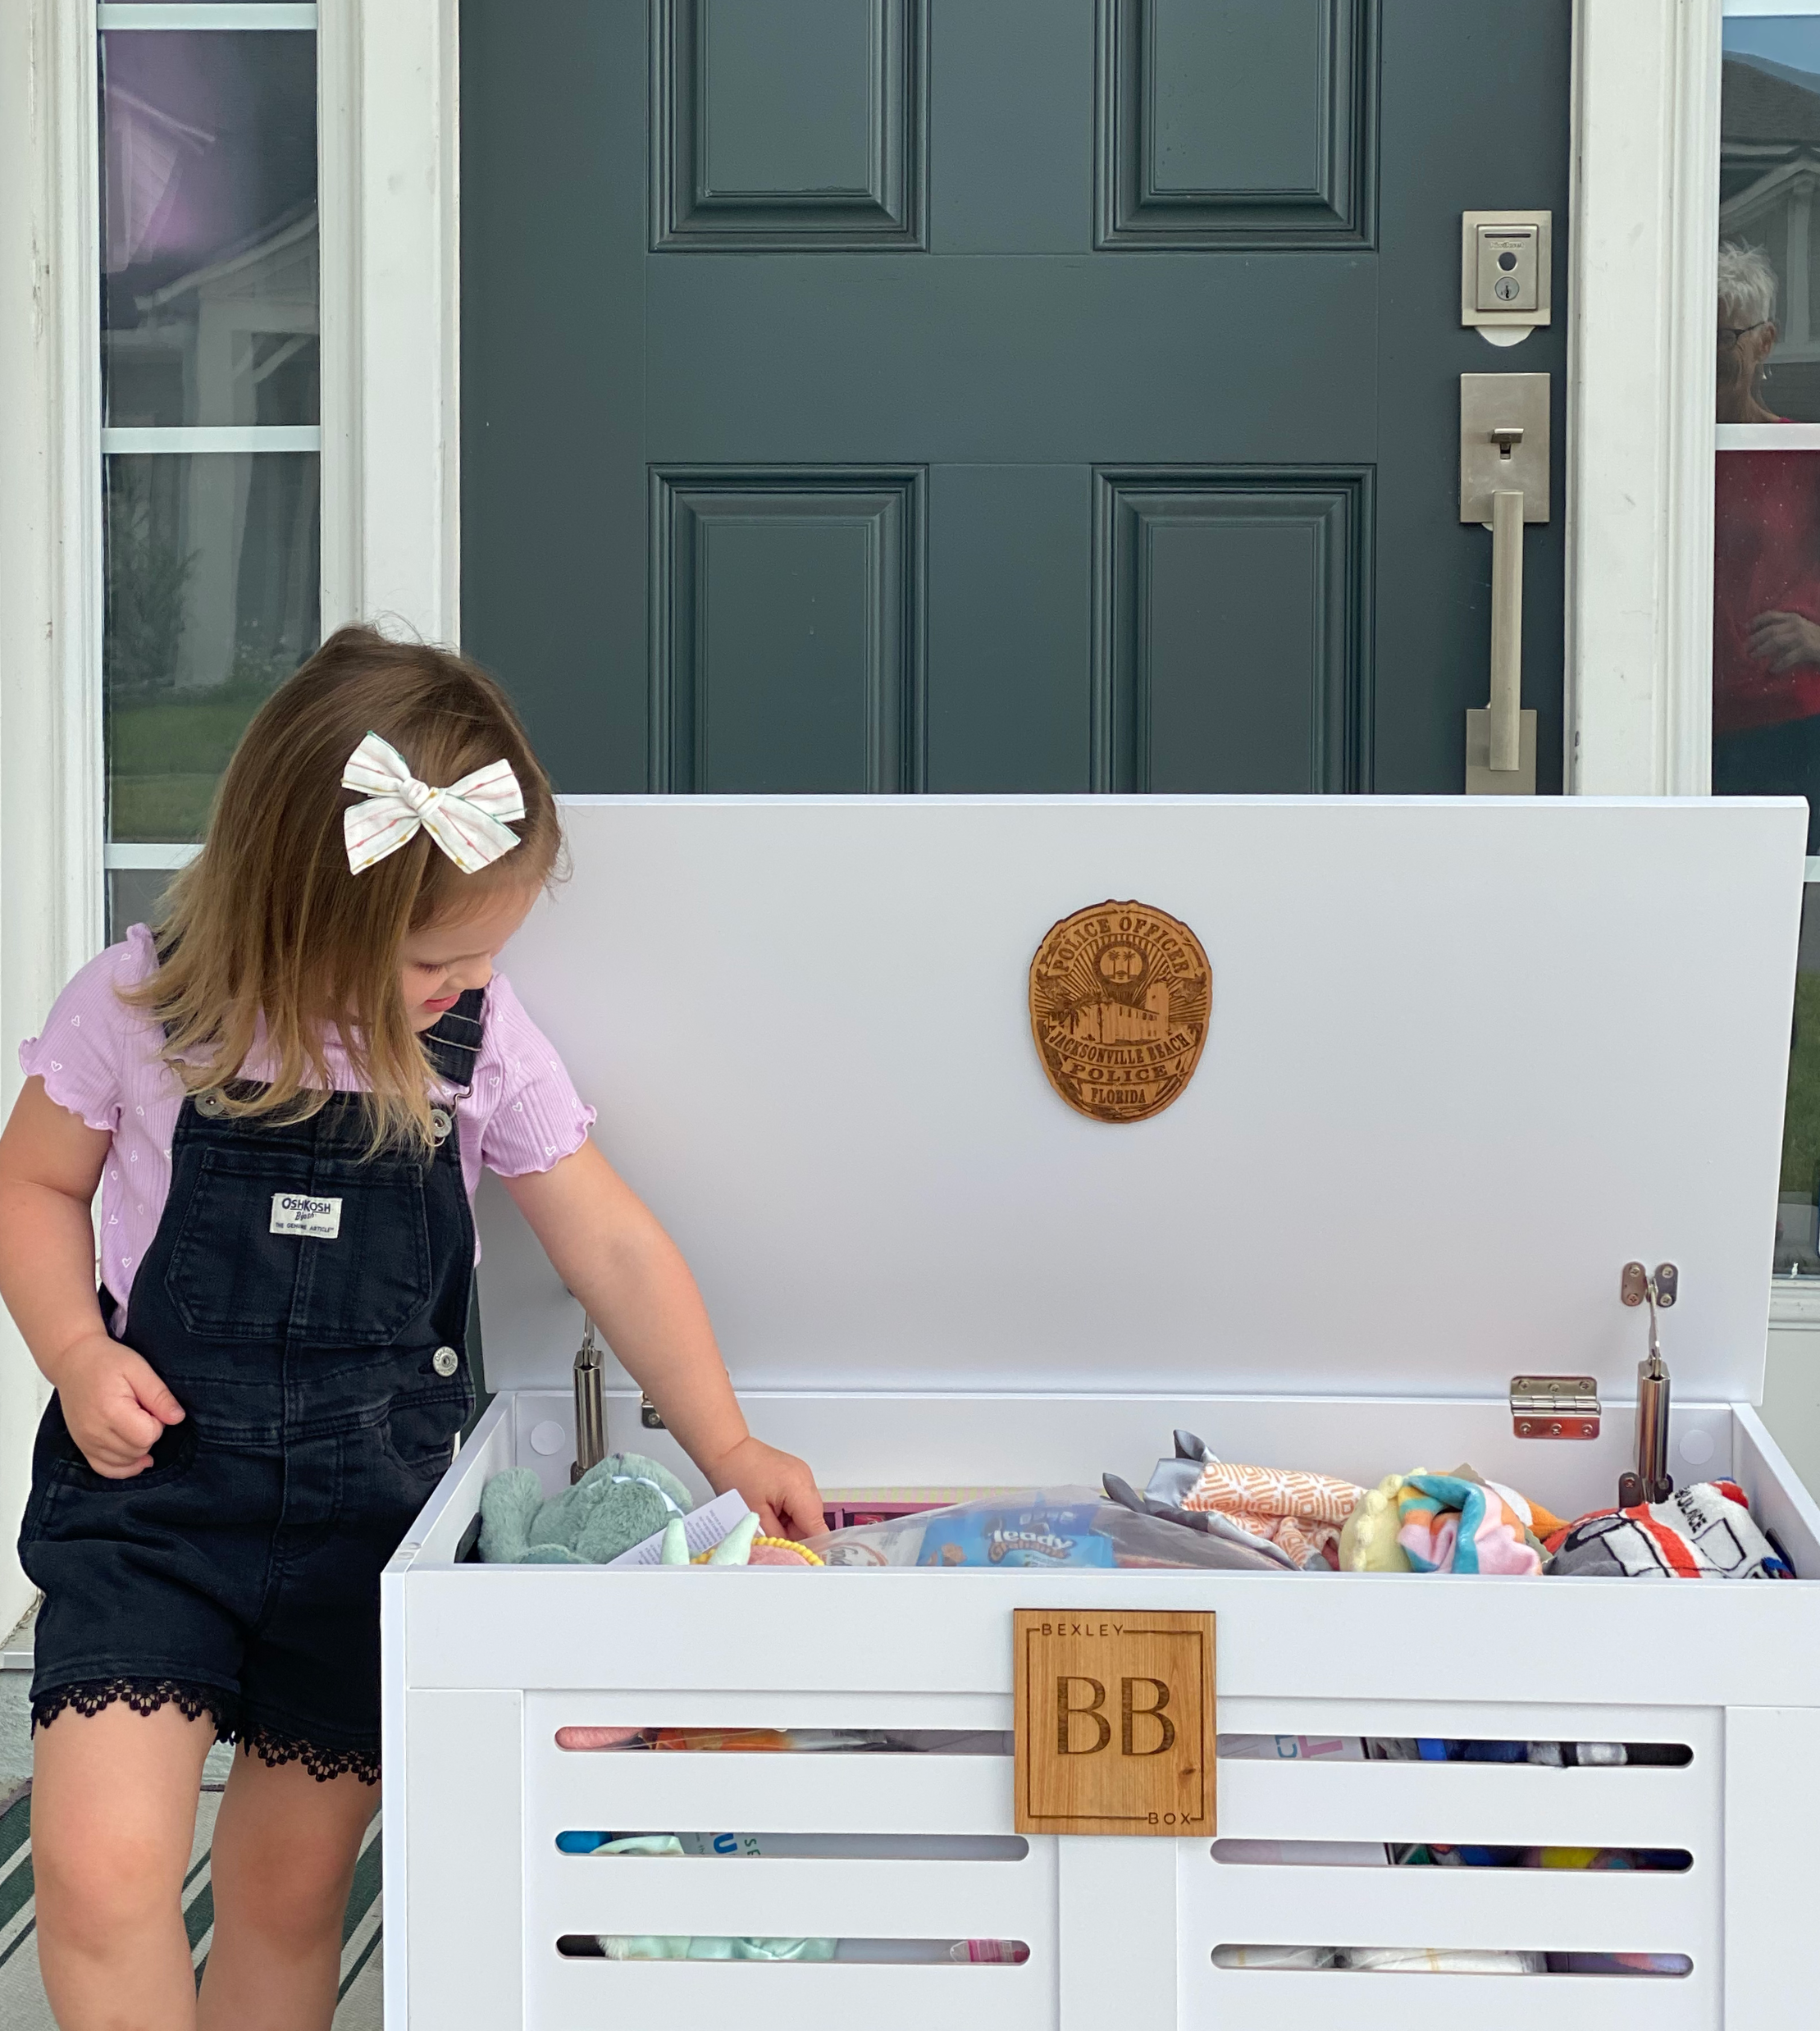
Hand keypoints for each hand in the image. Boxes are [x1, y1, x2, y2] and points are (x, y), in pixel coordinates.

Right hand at [50, 1333, 184, 1477]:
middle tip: (142, 1411)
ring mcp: (86, 1442)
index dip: (157, 1423)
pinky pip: (104, 1469)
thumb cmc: (106, 1361)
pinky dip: (123, 1467)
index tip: (150, 1406)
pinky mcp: (82, 1446)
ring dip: (138, 1448)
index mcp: (110, 1412)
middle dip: (148, 1434)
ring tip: (134, 1424)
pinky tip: (136, 1459)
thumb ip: (159, 1396)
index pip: (148, 1436)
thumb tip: (178, 1418)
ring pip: (124, 1463)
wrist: (73, 1361)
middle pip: (137, 1451)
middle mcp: (94, 1432)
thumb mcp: (139, 1369)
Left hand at [701, 1435, 824, 1541]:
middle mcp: (807, 1480)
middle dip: (795, 1534)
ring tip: (767, 1520)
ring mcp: (802, 1475)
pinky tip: (769, 1510)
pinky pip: (799, 1500)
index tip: (799, 1560)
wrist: (727, 1449)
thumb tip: (788, 1552)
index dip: (810, 1547)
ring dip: (790, 1523)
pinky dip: (787, 1511)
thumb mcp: (755, 1515)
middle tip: (772, 1538)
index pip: (817, 1527)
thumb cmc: (736, 1476)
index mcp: (800, 1489)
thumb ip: (776, 1537)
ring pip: (805, 1511)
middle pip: (812, 1520)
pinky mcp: (795, 1474)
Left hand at [1747, 609, 1819, 673]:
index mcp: (1792, 618)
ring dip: (1762, 650)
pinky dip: (1779, 664)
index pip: (1770, 615)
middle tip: (1745, 649)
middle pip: (1770, 631)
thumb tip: (1759, 638)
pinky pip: (1788, 657)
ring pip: (1776, 642)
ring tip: (1753, 657)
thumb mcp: (1798, 629)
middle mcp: (1796, 624)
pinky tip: (1772, 669)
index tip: (1745, 629)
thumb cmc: (1813, 639)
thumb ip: (1782, 630)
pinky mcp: (1807, 648)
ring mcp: (1802, 636)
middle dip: (1755, 640)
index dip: (1756, 621)